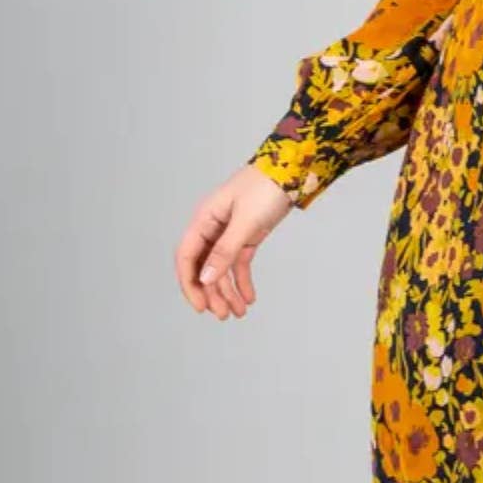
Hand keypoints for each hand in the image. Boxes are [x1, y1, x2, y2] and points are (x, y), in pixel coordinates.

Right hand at [174, 164, 294, 319]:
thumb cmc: (267, 185)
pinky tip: (249, 298)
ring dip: (228, 291)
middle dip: (212, 293)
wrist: (295, 167)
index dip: (190, 284)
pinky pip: (240, 262)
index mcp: (205, 219)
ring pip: (223, 268)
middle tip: (223, 315)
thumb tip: (205, 278)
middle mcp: (214, 226)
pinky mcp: (249, 234)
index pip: (187, 257)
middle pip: (204, 266)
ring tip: (239, 312)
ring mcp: (231, 231)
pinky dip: (243, 280)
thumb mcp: (245, 220)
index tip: (200, 306)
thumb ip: (225, 250)